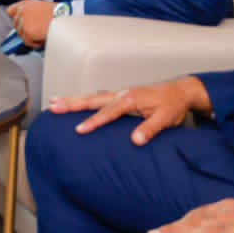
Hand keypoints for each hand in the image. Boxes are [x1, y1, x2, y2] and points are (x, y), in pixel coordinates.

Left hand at [6, 0, 56, 47]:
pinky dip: (36, 43)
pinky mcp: (28, 32)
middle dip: (25, 29)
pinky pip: (28, 42)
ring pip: (22, 34)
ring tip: (44, 32)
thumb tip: (23, 22)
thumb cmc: (58, 13)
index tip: (23, 23)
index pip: (10, 11)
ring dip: (32, 36)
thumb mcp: (41, 6)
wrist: (66, 19)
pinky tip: (44, 38)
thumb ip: (29, 12)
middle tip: (38, 30)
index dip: (17, 18)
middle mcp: (21, 11)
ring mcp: (23, 22)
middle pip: (16, 25)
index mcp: (24, 4)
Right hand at [50, 74, 209, 144]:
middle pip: (92, 99)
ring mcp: (119, 93)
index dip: (93, 121)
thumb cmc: (173, 105)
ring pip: (92, 96)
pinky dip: (83, 99)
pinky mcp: (120, 96)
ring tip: (53, 102)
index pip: (108, 112)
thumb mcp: (166, 119)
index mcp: (130, 99)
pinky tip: (75, 102)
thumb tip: (135, 140)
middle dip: (71, 103)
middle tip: (52, 106)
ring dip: (73, 99)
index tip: (79, 130)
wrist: (181, 91)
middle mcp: (121, 94)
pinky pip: (97, 97)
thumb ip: (150, 129)